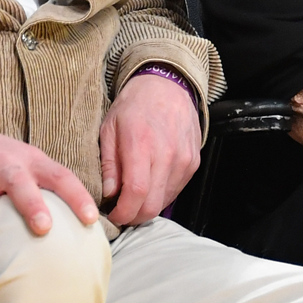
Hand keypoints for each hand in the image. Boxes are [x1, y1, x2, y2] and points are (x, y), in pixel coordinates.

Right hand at [0, 116, 97, 263]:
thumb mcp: (25, 162)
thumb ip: (45, 187)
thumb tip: (79, 227)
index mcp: (30, 161)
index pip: (59, 175)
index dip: (76, 195)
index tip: (90, 219)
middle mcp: (4, 165)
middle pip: (19, 183)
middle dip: (31, 205)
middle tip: (43, 228)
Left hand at [98, 71, 200, 225]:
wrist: (167, 86)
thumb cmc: (135, 104)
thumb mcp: (109, 128)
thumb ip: (108, 163)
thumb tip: (109, 194)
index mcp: (141, 144)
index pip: (136, 193)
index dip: (124, 213)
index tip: (114, 215)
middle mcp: (166, 155)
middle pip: (152, 205)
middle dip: (134, 216)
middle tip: (122, 212)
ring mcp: (183, 160)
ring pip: (165, 200)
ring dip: (148, 206)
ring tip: (134, 196)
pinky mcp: (193, 163)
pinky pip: (176, 190)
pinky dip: (161, 194)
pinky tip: (150, 184)